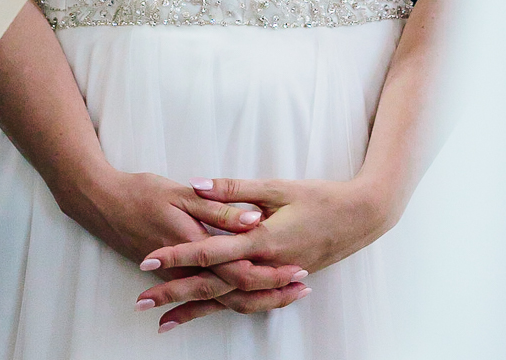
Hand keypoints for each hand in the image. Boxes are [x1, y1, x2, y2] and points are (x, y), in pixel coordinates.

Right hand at [58, 166, 307, 330]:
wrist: (101, 203)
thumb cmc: (140, 192)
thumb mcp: (180, 192)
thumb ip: (219, 208)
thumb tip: (254, 218)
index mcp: (193, 244)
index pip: (240, 269)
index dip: (271, 272)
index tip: (298, 269)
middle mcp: (188, 268)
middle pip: (237, 292)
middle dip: (272, 293)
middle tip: (302, 289)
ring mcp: (178, 276)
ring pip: (222, 301)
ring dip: (255, 300)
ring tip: (285, 297)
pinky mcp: (172, 277)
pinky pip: (204, 299)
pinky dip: (227, 305)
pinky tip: (244, 303)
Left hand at [137, 177, 395, 329]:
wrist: (362, 217)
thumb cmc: (320, 197)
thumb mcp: (276, 187)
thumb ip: (234, 189)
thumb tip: (196, 184)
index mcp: (262, 240)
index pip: (210, 252)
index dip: (178, 256)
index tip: (149, 260)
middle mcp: (266, 265)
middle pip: (213, 286)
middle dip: (176, 294)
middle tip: (143, 303)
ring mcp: (275, 276)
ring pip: (229, 301)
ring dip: (196, 310)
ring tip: (165, 321)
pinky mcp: (281, 279)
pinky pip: (249, 301)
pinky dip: (224, 308)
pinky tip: (205, 312)